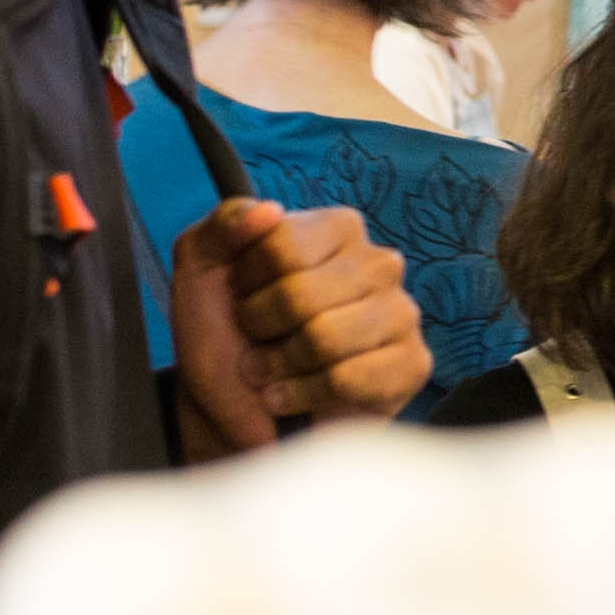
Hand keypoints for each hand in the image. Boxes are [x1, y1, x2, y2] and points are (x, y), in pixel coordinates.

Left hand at [170, 198, 425, 448]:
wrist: (235, 403)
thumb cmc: (225, 329)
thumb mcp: (202, 264)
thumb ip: (224, 223)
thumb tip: (268, 210)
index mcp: (339, 228)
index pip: (282, 247)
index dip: (246, 283)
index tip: (243, 295)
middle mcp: (379, 264)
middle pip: (300, 296)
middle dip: (261, 330)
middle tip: (257, 340)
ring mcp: (402, 314)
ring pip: (324, 339)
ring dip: (280, 366)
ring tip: (274, 371)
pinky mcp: (412, 364)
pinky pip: (347, 380)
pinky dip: (305, 395)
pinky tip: (298, 395)